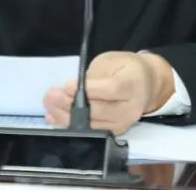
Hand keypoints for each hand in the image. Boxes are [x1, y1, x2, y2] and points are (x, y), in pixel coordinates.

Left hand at [42, 51, 174, 134]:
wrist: (146, 85)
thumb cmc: (125, 68)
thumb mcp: (111, 62)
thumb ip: (94, 76)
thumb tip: (72, 89)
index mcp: (133, 84)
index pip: (111, 90)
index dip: (88, 89)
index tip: (67, 84)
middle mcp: (130, 109)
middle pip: (99, 111)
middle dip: (71, 105)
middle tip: (51, 95)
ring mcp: (122, 124)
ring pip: (91, 126)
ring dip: (65, 117)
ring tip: (49, 105)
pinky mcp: (114, 133)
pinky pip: (90, 132)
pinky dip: (69, 125)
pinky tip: (54, 117)